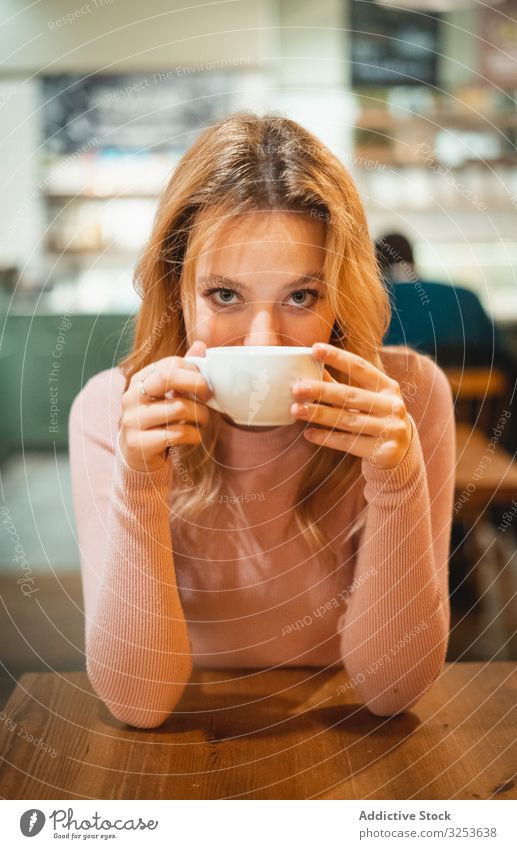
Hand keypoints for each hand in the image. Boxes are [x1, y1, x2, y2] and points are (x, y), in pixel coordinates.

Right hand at [119, 340, 213, 472]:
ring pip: (178, 408)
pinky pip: (178, 434)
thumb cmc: (159, 421)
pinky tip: (193, 436)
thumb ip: (182, 371)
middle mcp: (131, 396)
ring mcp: (132, 420)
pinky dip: (194, 435)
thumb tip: (200, 345)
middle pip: (168, 377)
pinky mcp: (139, 443)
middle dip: (197, 384)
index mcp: (140, 380)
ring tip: (202, 421)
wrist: (139, 458)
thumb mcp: (168, 395)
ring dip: (200, 416)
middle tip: (209, 396)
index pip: (170, 364)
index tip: (205, 384)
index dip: (194, 371)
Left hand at [290, 342, 412, 469]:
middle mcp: (392, 406)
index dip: (338, 358)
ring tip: (296, 410)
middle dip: (321, 391)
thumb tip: (312, 369)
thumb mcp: (366, 399)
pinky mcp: (383, 452)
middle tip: (297, 388)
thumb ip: (341, 386)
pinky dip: (326, 438)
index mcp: (388, 387)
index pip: (361, 367)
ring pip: (347, 420)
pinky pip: (348, 443)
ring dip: (319, 414)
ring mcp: (390, 429)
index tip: (315, 349)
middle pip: (351, 396)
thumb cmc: (376, 418)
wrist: (402, 452)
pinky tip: (308, 434)